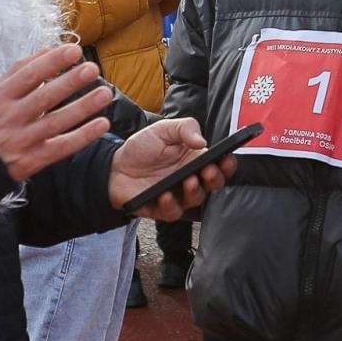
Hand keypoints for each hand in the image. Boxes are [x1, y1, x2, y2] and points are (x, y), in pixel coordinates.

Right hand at [0, 45, 113, 181]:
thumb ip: (19, 71)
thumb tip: (46, 50)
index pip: (29, 75)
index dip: (52, 62)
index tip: (74, 50)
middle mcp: (10, 118)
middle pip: (44, 97)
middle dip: (70, 82)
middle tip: (92, 69)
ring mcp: (21, 140)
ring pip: (56, 122)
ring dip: (82, 107)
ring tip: (105, 93)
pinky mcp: (31, 160)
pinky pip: (61, 147)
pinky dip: (83, 136)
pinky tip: (102, 124)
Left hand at [108, 118, 234, 219]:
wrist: (114, 166)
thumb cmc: (142, 147)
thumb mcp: (163, 129)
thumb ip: (185, 128)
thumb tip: (202, 142)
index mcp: (195, 159)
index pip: (219, 164)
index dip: (227, 163)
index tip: (226, 159)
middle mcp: (190, 178)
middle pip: (213, 184)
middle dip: (215, 178)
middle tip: (208, 171)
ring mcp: (177, 195)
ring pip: (196, 200)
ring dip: (195, 192)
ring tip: (188, 181)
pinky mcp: (161, 208)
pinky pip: (172, 212)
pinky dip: (171, 205)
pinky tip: (166, 195)